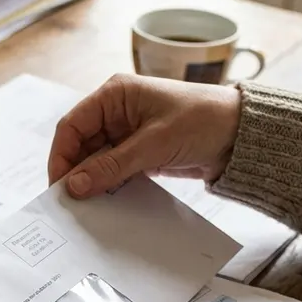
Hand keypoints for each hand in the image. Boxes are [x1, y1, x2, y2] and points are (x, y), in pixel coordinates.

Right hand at [48, 73, 241, 198]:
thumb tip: (75, 185)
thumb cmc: (203, 121)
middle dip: (75, 173)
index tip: (58, 186)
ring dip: (92, 181)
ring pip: (96, 160)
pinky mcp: (140, 151)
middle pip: (80, 145)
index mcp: (114, 94)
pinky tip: (107, 202)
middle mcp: (116, 111)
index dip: (60, 157)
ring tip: (87, 207)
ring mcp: (128, 132)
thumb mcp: (154, 144)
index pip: (71, 126)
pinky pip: (114, 169)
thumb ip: (112, 165)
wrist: (242, 135)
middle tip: (70, 203)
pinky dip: (109, 185)